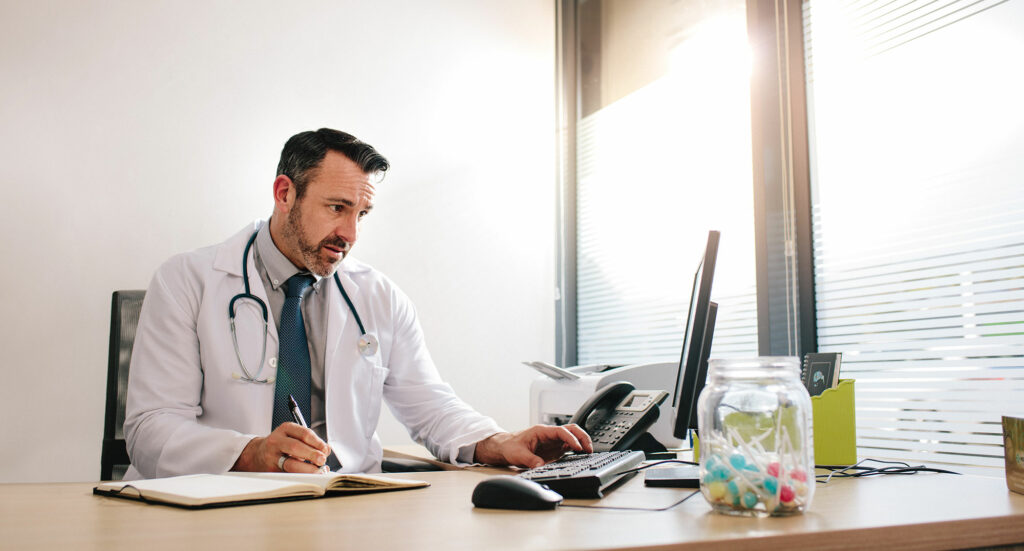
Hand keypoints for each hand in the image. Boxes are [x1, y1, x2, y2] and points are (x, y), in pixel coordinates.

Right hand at [232, 423, 331, 472]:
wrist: (256, 454)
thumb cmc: (281, 445)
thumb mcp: (293, 436)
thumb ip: (310, 441)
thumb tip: (326, 450)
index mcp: (285, 429)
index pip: (304, 433)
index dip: (317, 442)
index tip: (326, 450)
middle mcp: (276, 441)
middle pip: (296, 447)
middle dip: (312, 455)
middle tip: (322, 461)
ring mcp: (272, 457)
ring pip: (290, 464)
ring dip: (308, 469)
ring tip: (318, 471)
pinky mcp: (271, 471)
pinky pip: (288, 475)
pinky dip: (301, 477)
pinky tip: (309, 477)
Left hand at [473, 424, 593, 468]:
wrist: (504, 447)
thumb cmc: (510, 446)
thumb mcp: (518, 454)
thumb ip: (530, 460)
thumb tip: (540, 466)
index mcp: (542, 431)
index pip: (561, 431)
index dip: (571, 438)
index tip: (577, 447)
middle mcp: (550, 435)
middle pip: (571, 430)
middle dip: (582, 437)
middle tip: (589, 449)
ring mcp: (553, 441)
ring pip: (572, 437)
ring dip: (582, 442)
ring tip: (589, 452)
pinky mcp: (554, 449)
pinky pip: (569, 446)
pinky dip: (577, 450)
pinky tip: (581, 456)